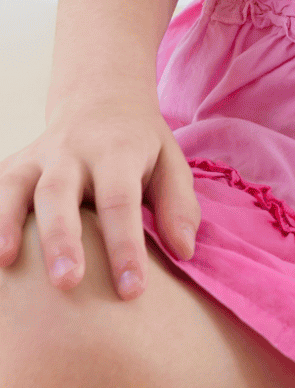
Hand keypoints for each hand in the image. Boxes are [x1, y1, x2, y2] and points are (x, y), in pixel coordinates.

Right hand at [0, 89, 199, 298]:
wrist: (101, 96)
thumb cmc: (139, 144)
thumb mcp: (170, 162)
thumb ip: (178, 204)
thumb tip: (183, 250)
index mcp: (116, 152)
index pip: (120, 201)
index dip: (125, 246)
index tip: (132, 290)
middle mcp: (72, 151)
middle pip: (60, 193)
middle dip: (61, 238)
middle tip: (66, 282)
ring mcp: (37, 156)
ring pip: (16, 186)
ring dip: (6, 223)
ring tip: (5, 263)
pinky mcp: (14, 164)